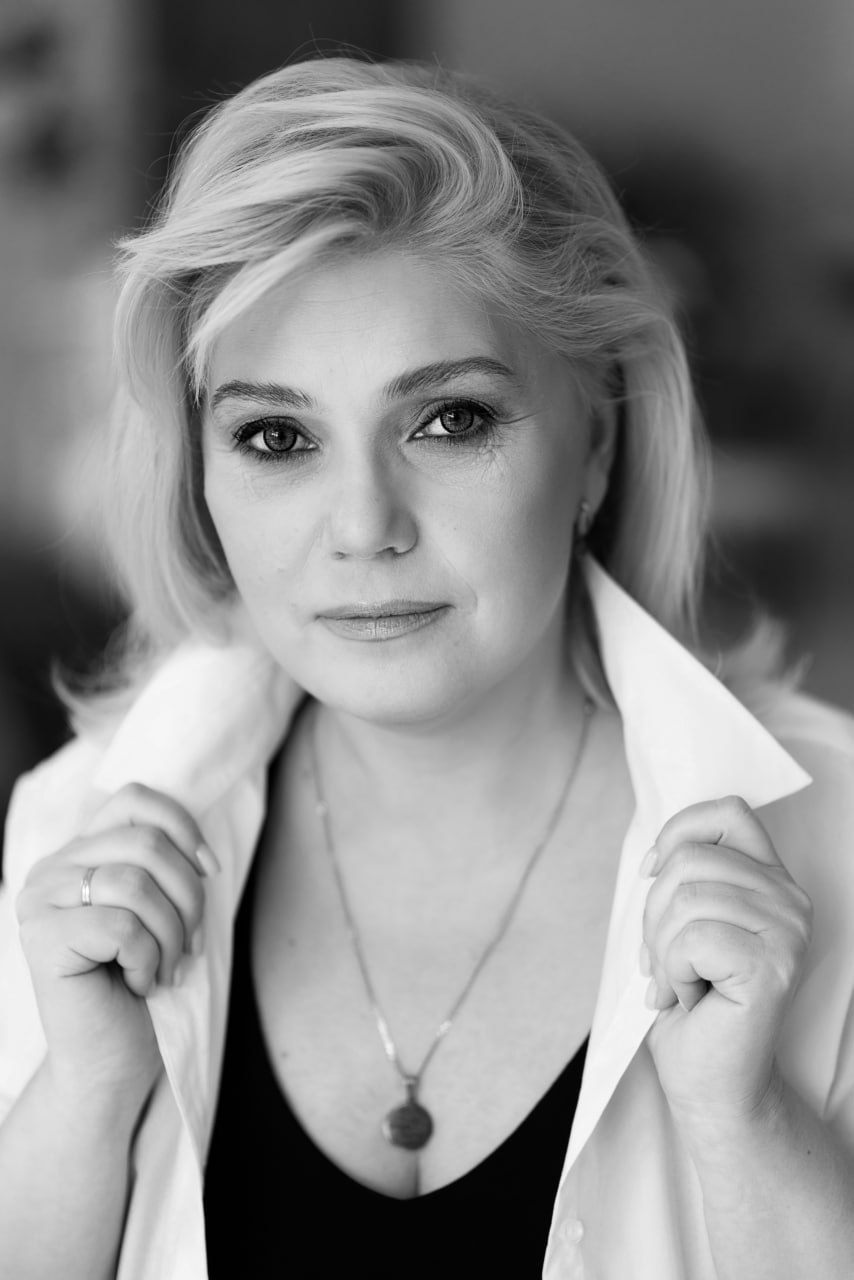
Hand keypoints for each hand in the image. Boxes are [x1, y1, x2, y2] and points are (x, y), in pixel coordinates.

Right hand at [15, 783, 215, 1110]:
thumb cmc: (142, 984)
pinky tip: (141, 982)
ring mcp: (38, 903)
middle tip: (191, 942)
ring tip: (166, 966)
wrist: (112, 1063)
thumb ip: (164, 867)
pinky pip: (122, 926)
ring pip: (136, 883)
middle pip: (145, 842)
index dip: (184, 828)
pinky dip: (149, 959)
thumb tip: (203, 851)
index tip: (210, 871)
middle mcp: (51, 869)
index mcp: (79, 852)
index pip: (135, 799)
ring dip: (171, 933)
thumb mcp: (161, 910)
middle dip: (188, 895)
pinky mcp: (41, 940)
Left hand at [641, 795, 811, 1131]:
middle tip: (664, 962)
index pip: (727, 812)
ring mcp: (788, 932)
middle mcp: (790, 900)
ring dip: (660, 949)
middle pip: (689, 859)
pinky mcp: (771, 967)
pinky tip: (690, 999)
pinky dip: (672, 972)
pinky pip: (691, 939)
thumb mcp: (683, 922)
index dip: (677, 833)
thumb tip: (655, 856)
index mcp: (772, 881)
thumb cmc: (693, 1003)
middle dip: (653, 913)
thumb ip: (685, 879)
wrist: (711, 1082)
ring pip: (684, 899)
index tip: (653, 875)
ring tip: (678, 983)